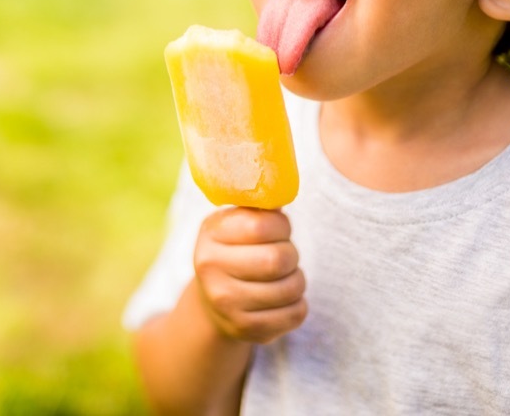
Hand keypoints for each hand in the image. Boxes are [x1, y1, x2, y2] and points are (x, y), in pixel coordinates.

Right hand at [193, 206, 306, 343]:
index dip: (282, 226)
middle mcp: (211, 269)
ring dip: (297, 280)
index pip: (263, 225)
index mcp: (210, 234)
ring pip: (291, 288)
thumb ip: (259, 207)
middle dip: (292, 255)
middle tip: (285, 256)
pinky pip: (295, 314)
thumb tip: (283, 181)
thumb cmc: (235, 251)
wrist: (214, 301)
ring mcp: (226, 303)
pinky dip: (298, 304)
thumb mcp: (236, 223)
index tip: (279, 229)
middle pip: (278, 259)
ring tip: (285, 277)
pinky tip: (283, 299)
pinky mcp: (245, 329)